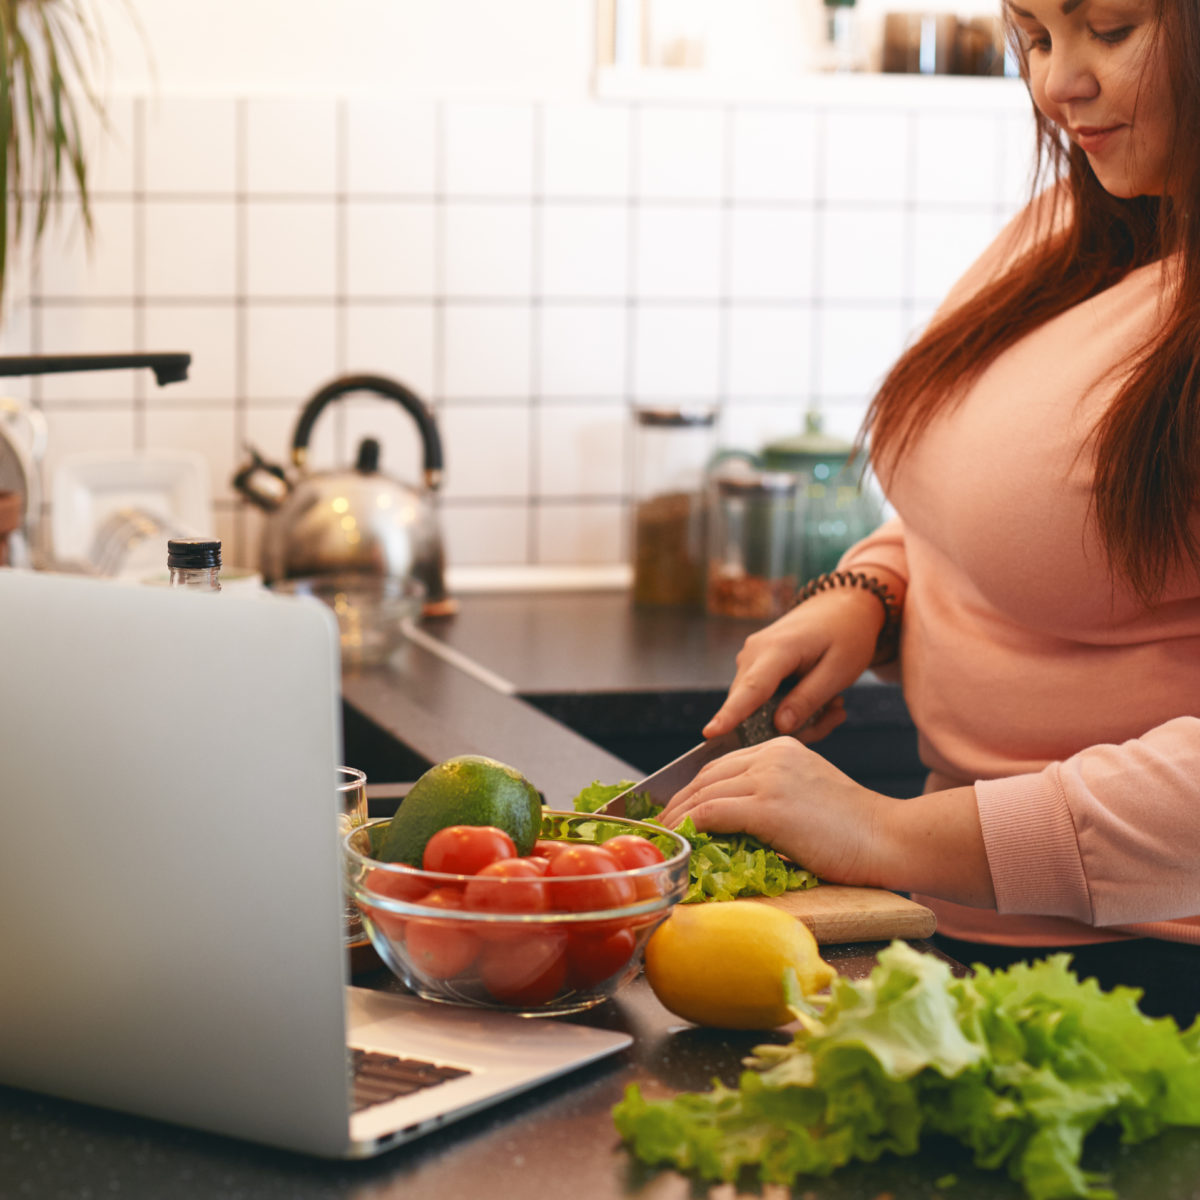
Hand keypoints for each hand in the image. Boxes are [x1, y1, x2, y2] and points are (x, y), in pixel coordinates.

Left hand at [658, 737, 887, 885]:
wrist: (888, 838)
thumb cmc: (855, 829)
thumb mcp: (808, 792)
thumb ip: (772, 791)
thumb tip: (731, 817)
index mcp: (782, 747)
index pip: (723, 764)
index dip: (694, 788)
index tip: (677, 808)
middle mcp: (772, 755)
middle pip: (707, 776)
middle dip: (679, 801)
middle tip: (662, 824)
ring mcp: (769, 778)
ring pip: (704, 793)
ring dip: (679, 817)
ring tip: (667, 837)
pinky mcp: (768, 807)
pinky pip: (713, 813)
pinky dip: (692, 827)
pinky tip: (685, 840)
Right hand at [704, 586, 885, 740]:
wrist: (840, 607)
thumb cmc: (846, 635)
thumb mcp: (839, 670)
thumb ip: (808, 699)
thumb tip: (779, 727)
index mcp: (778, 648)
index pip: (751, 688)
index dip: (731, 714)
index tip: (710, 733)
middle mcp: (753, 652)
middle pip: (754, 708)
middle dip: (792, 725)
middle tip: (835, 714)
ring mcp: (749, 658)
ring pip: (758, 708)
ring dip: (797, 716)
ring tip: (833, 703)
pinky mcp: (752, 665)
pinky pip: (762, 700)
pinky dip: (791, 707)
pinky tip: (821, 699)